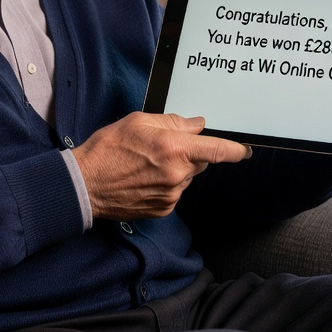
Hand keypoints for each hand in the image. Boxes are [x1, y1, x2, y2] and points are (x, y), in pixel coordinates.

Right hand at [72, 112, 252, 219]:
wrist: (85, 185)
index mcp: (174, 149)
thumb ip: (173, 122)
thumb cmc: (107, 150)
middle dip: (189, 154)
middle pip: (200, 162)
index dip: (235, 150)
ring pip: (186, 178)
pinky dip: (166, 184)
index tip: (245, 150)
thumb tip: (197, 125)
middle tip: (161, 148)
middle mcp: (177, 175)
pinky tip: (144, 178)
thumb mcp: (138, 122)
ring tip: (146, 164)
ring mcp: (171, 195)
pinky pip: (175, 192)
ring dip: (176, 169)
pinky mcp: (163, 209)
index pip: (217, 150)